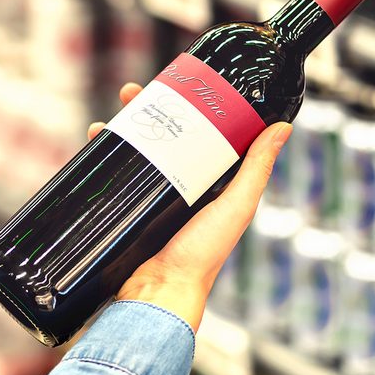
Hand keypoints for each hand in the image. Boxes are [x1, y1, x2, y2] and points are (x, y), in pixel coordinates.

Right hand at [88, 83, 291, 332]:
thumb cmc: (203, 255)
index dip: (184, 105)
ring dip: (117, 129)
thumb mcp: (236, 206)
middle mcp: (178, 184)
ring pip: (133, 151)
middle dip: (143, 110)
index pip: (196, 131)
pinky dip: (102, 157)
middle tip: (129, 92)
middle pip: (160, 135)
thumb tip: (282, 126)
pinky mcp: (126, 209)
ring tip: (106, 119)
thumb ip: (256, 168)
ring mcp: (149, 196)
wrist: (160, 291)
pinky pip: (114, 175)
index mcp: (207, 181)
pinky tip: (93, 144)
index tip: (174, 83)